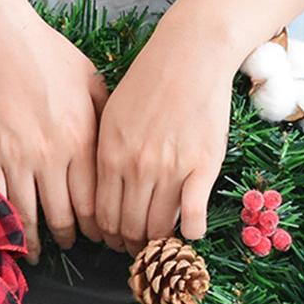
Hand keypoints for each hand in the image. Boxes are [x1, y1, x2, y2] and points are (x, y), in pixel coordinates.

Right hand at [0, 0, 106, 261]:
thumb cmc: (49, 54)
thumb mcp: (91, 81)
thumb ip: (105, 120)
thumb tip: (118, 154)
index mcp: (80, 140)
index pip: (93, 202)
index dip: (98, 227)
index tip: (100, 236)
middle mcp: (50, 155)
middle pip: (63, 215)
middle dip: (70, 238)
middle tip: (73, 245)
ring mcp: (16, 158)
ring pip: (28, 216)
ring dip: (36, 240)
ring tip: (41, 251)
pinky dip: (4, 224)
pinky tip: (9, 236)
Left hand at [94, 2, 242, 254]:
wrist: (191, 53)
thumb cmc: (150, 81)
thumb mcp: (111, 115)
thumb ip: (105, 154)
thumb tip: (101, 191)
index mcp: (109, 155)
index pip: (103, 215)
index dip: (109, 236)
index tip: (116, 241)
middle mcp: (136, 166)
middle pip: (128, 226)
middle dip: (130, 245)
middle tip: (138, 250)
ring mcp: (169, 168)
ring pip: (157, 226)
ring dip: (157, 244)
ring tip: (161, 246)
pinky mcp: (201, 166)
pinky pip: (193, 215)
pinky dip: (191, 233)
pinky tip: (191, 234)